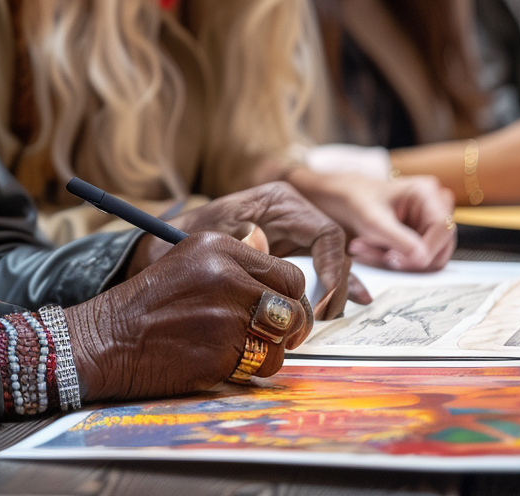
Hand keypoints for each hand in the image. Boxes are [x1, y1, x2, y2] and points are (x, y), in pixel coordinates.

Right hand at [65, 232, 310, 402]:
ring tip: (236, 349)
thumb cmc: (149, 305)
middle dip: (288, 326)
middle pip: (292, 305)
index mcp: (220, 248)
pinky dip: (249, 370)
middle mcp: (227, 275)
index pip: (287, 273)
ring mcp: (226, 313)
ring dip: (267, 351)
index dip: (289, 298)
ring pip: (281, 339)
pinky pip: (263, 365)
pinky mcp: (221, 349)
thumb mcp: (190, 262)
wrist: (108, 337)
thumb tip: (285, 285)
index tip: (281, 313)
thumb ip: (236, 266)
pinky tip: (221, 361)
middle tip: (271, 337)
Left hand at [125, 181, 360, 314]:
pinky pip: (319, 267)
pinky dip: (333, 285)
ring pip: (330, 261)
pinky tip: (354, 300)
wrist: (165, 245)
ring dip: (334, 291)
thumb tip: (267, 250)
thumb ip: (242, 243)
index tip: (320, 301)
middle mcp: (292, 214)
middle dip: (334, 286)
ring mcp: (292, 233)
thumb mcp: (214, 238)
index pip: (326, 233)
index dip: (331, 268)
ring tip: (326, 318)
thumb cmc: (187, 237)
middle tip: (320, 318)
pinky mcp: (288, 252)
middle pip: (333, 250)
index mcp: (279, 201)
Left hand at [286, 166, 454, 271]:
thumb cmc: (357, 202)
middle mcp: (435, 206)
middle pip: (439, 247)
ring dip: (398, 261)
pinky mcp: (424, 238)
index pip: (442, 229)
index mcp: (427, 192)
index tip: (397, 261)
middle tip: (379, 257)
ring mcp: (431, 223)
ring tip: (365, 250)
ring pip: (429, 257)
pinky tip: (370, 251)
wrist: (343, 201)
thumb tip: (423, 259)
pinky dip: (395, 261)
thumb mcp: (374, 221)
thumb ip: (400, 240)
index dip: (425, 250)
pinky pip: (418, 260)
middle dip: (407, 257)